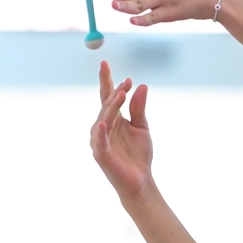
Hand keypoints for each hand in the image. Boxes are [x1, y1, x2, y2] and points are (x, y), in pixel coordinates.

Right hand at [90, 61, 153, 200]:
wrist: (141, 180)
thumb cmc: (139, 155)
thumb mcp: (142, 127)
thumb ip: (139, 108)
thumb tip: (142, 85)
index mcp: (112, 119)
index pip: (107, 96)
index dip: (106, 80)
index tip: (105, 62)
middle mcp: (103, 127)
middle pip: (106, 105)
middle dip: (116, 92)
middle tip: (127, 82)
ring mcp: (100, 141)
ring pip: (104, 118)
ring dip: (112, 106)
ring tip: (122, 94)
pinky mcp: (101, 155)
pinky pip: (100, 141)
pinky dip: (101, 132)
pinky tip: (104, 123)